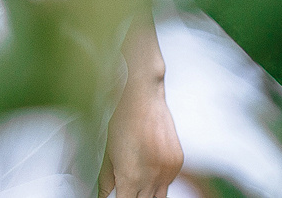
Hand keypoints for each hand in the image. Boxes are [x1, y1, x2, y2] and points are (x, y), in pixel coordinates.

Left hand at [98, 73, 182, 197]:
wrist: (141, 94)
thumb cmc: (121, 119)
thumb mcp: (107, 153)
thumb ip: (106, 181)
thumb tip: (103, 196)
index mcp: (131, 177)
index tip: (118, 195)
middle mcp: (153, 177)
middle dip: (134, 197)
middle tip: (126, 188)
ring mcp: (168, 169)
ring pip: (160, 196)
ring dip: (148, 193)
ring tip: (138, 179)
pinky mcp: (177, 161)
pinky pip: (169, 180)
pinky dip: (159, 180)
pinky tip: (149, 167)